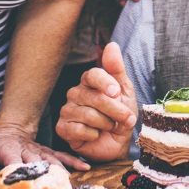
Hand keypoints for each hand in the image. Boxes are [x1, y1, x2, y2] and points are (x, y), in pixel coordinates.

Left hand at [0, 123, 89, 176]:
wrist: (12, 127)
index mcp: (10, 151)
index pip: (14, 163)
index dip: (18, 173)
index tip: (23, 186)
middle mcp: (27, 151)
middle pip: (37, 164)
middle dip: (44, 177)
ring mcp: (40, 151)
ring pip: (53, 160)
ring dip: (62, 171)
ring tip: (70, 184)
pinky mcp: (49, 152)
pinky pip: (63, 156)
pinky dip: (74, 161)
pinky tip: (85, 167)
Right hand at [55, 42, 137, 163]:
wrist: (116, 143)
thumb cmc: (120, 115)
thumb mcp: (125, 91)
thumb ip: (117, 68)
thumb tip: (111, 45)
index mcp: (89, 81)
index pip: (92, 74)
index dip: (105, 83)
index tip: (116, 92)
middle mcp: (75, 93)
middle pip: (94, 97)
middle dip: (115, 110)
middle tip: (126, 118)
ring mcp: (67, 110)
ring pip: (88, 115)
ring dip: (106, 124)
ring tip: (109, 126)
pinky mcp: (62, 128)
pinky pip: (79, 130)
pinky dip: (93, 135)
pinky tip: (95, 135)